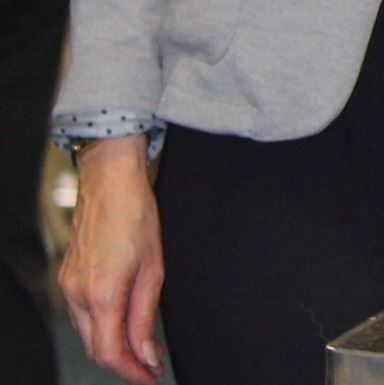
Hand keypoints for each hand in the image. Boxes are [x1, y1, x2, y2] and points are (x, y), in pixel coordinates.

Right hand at [59, 137, 165, 383]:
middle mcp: (77, 295)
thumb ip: (145, 316)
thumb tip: (146, 355)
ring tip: (142, 347)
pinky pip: (82, 314)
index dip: (131, 372)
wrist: (109, 181)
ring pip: (87, 333)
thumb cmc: (137, 216)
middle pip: (95, 348)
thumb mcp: (153, 268)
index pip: (109, 352)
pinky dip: (101, 325)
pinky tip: (122, 321)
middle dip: (123, 363)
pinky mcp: (67, 277)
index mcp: (101, 294)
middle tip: (150, 366)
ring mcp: (68, 286)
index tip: (152, 377)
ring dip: (112, 345)